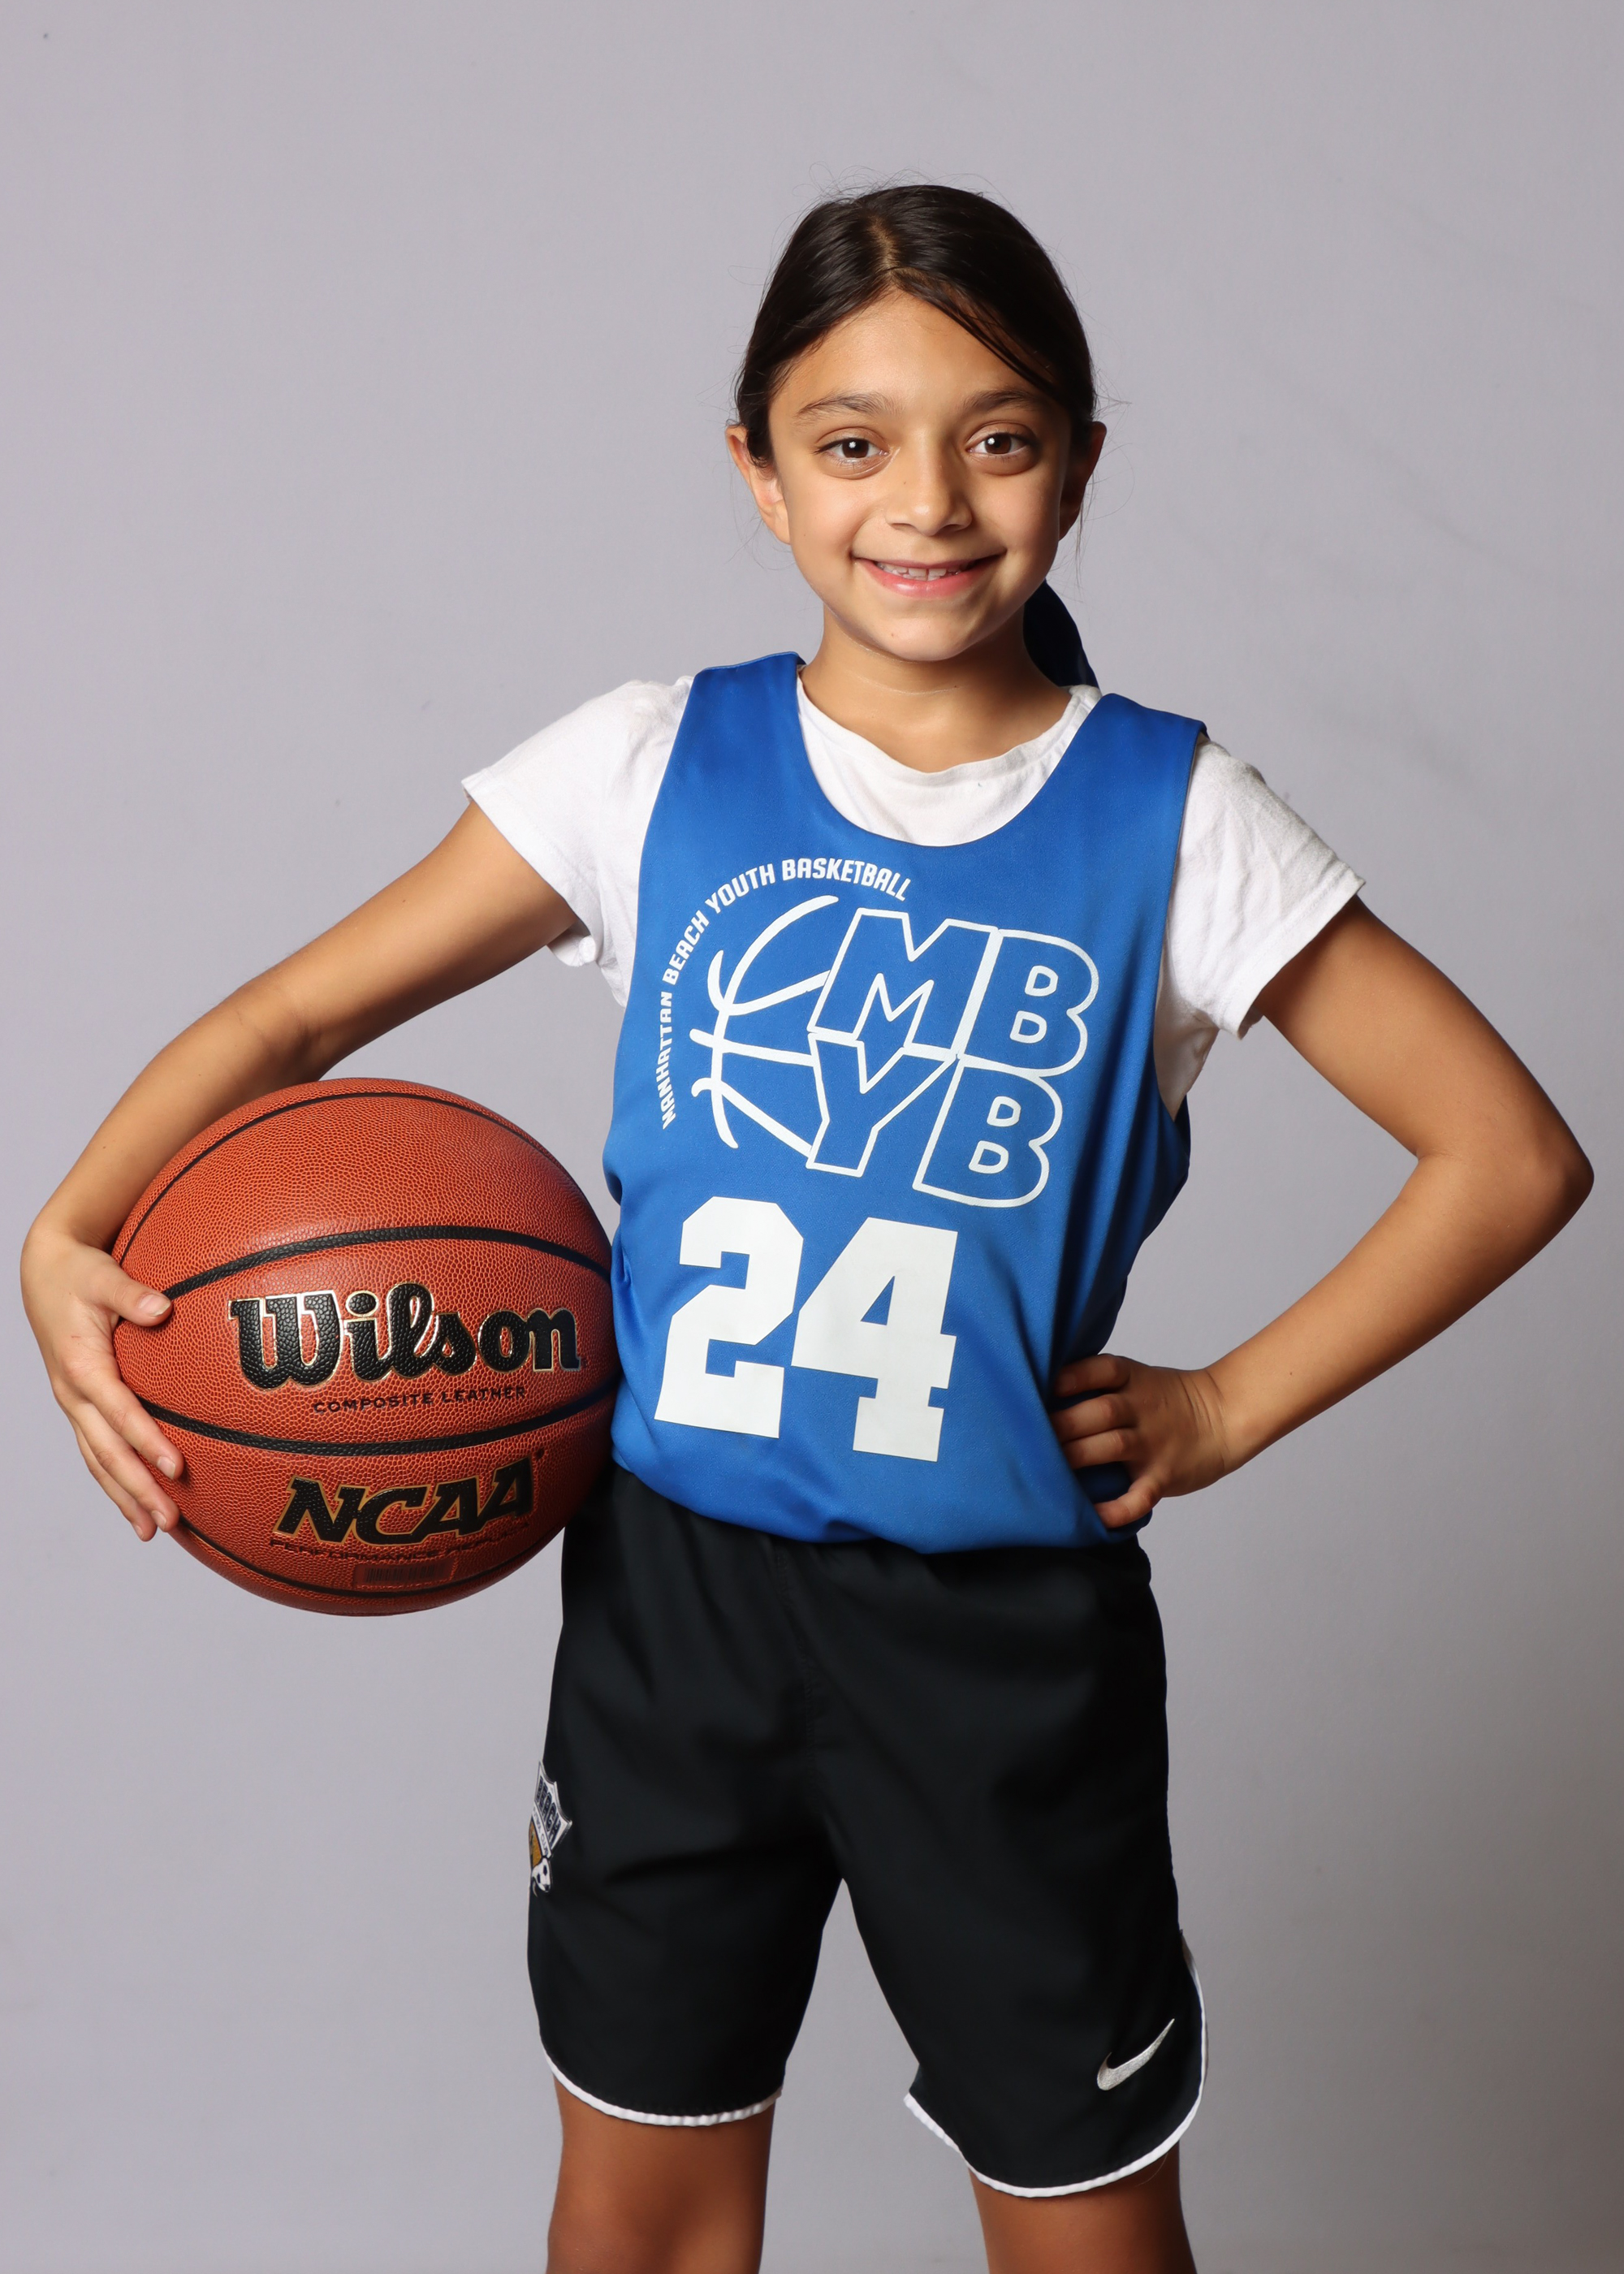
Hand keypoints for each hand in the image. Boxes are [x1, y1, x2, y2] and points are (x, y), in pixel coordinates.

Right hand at [21, 1225, 183, 1539]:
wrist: (46, 1274)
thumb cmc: (80, 1274)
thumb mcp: (102, 1276)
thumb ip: (130, 1293)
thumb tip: (161, 1307)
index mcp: (81, 1365)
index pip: (119, 1411)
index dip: (146, 1441)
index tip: (177, 1467)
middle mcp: (72, 1393)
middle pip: (106, 1451)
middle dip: (138, 1488)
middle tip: (170, 1520)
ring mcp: (73, 1404)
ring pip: (98, 1460)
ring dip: (125, 1496)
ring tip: (154, 1530)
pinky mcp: (80, 1407)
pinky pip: (96, 1452)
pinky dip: (116, 1481)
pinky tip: (138, 1505)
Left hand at [1049, 1354, 1231, 1528]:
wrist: (1225, 1416)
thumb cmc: (1169, 1401)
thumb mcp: (1139, 1379)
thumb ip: (1101, 1386)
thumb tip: (1045, 1398)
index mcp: (1133, 1380)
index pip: (1101, 1370)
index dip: (1072, 1377)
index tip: (1046, 1387)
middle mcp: (1142, 1409)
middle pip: (1101, 1411)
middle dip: (1064, 1424)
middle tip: (1030, 1438)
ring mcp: (1153, 1443)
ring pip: (1113, 1446)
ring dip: (1079, 1457)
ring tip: (1048, 1471)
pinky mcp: (1163, 1475)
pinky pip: (1140, 1495)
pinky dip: (1118, 1509)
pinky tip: (1095, 1516)